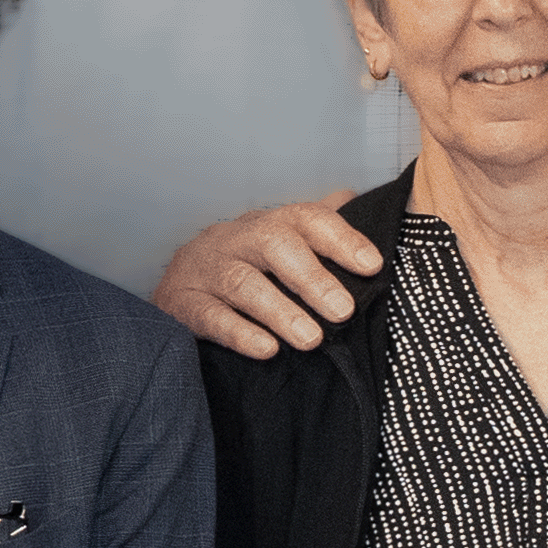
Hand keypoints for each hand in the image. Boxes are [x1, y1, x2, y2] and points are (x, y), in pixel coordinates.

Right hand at [155, 198, 388, 358]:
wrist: (175, 286)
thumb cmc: (242, 263)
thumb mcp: (278, 241)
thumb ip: (317, 227)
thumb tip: (356, 198)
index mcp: (268, 225)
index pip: (307, 219)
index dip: (340, 238)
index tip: (372, 265)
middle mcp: (237, 240)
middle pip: (274, 245)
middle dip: (312, 278)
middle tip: (344, 311)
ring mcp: (208, 270)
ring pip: (242, 284)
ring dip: (280, 311)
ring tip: (311, 339)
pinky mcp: (184, 303)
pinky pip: (211, 316)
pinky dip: (240, 333)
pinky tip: (267, 350)